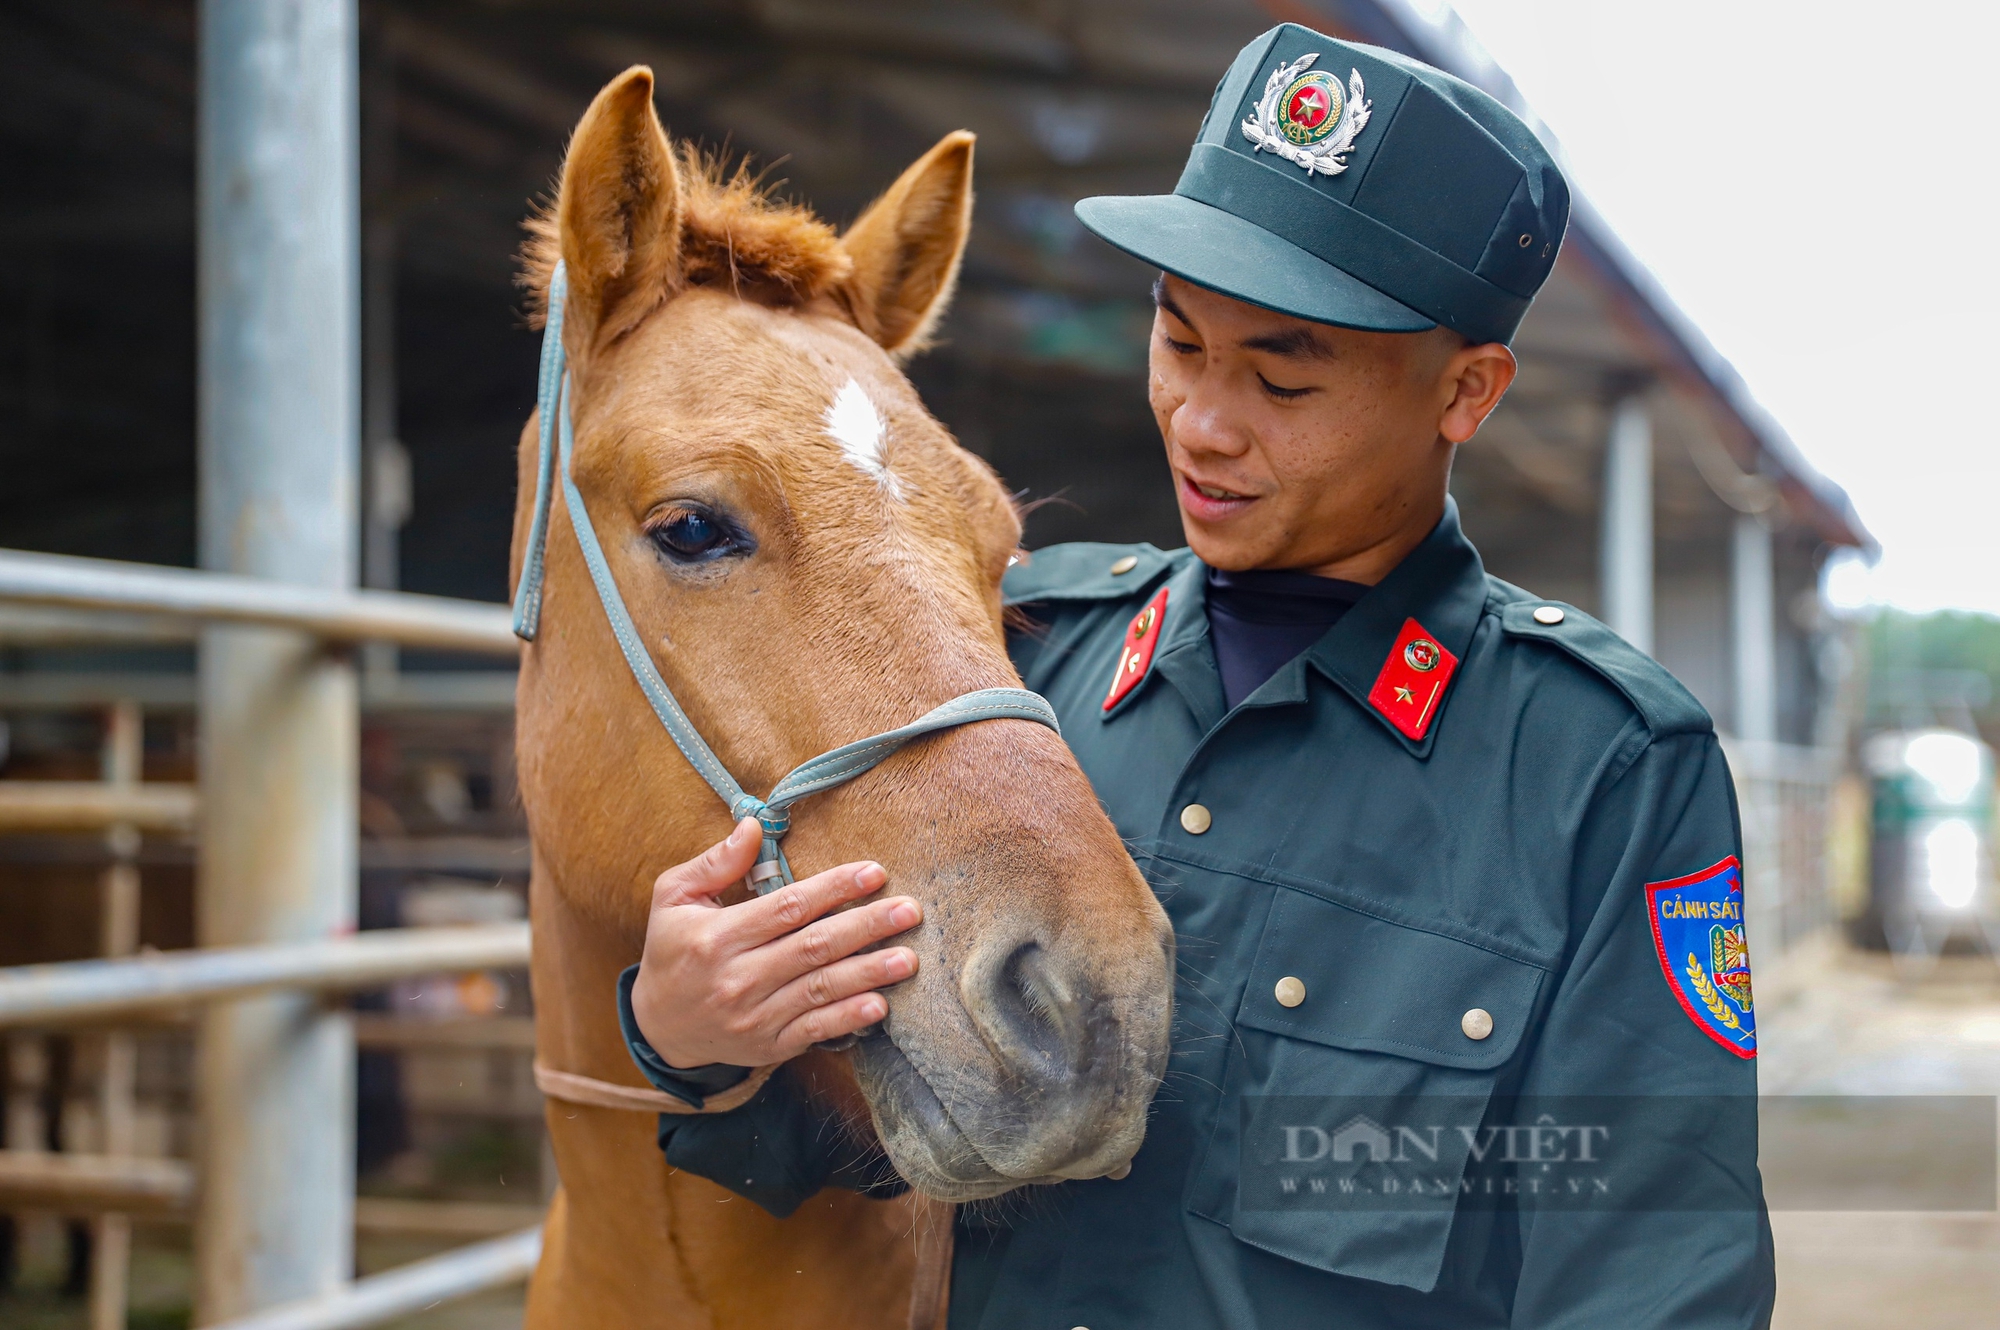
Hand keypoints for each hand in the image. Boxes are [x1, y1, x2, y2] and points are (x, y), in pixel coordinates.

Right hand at [629, 818, 921, 1068]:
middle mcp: (737, 977)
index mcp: (717, 936)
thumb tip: (753, 825)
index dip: (834, 888)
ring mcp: (754, 1016)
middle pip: (813, 947)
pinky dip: (847, 1019)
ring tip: (908, 958)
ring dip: (868, 973)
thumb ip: (715, 862)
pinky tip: (880, 1005)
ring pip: (820, 990)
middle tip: (909, 911)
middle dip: (866, 926)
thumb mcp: (674, 897)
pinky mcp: (767, 1045)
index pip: (787, 907)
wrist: (658, 1026)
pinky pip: (813, 1031)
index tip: (874, 872)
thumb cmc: (672, 949)